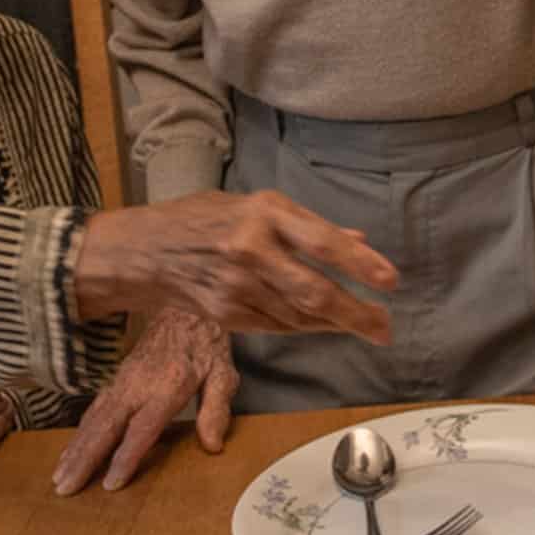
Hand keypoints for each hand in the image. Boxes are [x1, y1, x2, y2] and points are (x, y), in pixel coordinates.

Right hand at [53, 309, 235, 494]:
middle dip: (84, 460)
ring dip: (75, 449)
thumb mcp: (223, 374)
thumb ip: (216, 409)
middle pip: (106, 427)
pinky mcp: (116, 380)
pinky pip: (93, 410)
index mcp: (167, 386)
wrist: (183, 307)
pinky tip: (69, 452)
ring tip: (59, 478)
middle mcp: (138, 385)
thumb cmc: (204, 344)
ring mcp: (123, 382)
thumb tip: (212, 445)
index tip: (110, 483)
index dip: (125, 457)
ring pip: (93, 420)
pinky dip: (79, 433)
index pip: (141, 429)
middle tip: (65, 488)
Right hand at [73, 191, 397, 342]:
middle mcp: (251, 250)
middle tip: (386, 327)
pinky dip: (302, 327)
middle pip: (316, 292)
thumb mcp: (253, 206)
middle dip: (357, 314)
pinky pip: (277, 326)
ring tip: (363, 325)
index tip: (391, 282)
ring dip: (334, 324)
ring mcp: (237, 286)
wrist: (144, 251)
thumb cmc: (203, 219)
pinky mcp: (226, 315)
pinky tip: (320, 325)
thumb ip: (304, 226)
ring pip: (299, 316)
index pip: (322, 242)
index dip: (361, 264)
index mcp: (263, 213)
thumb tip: (358, 241)